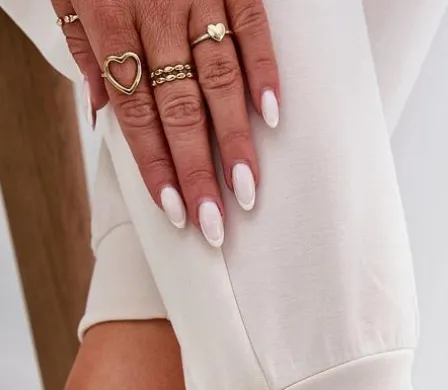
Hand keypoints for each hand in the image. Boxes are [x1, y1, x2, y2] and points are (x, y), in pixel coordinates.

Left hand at [52, 0, 279, 245]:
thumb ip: (85, 49)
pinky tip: (274, 117)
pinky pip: (253, 26)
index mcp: (108, 18)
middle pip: (179, 106)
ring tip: (249, 188)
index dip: (157, 165)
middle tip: (216, 222)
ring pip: (220, 77)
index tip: (176, 211)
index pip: (136, 111)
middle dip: (198, 169)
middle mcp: (154, 9)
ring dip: (237, 138)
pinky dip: (266, 72)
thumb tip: (105, 120)